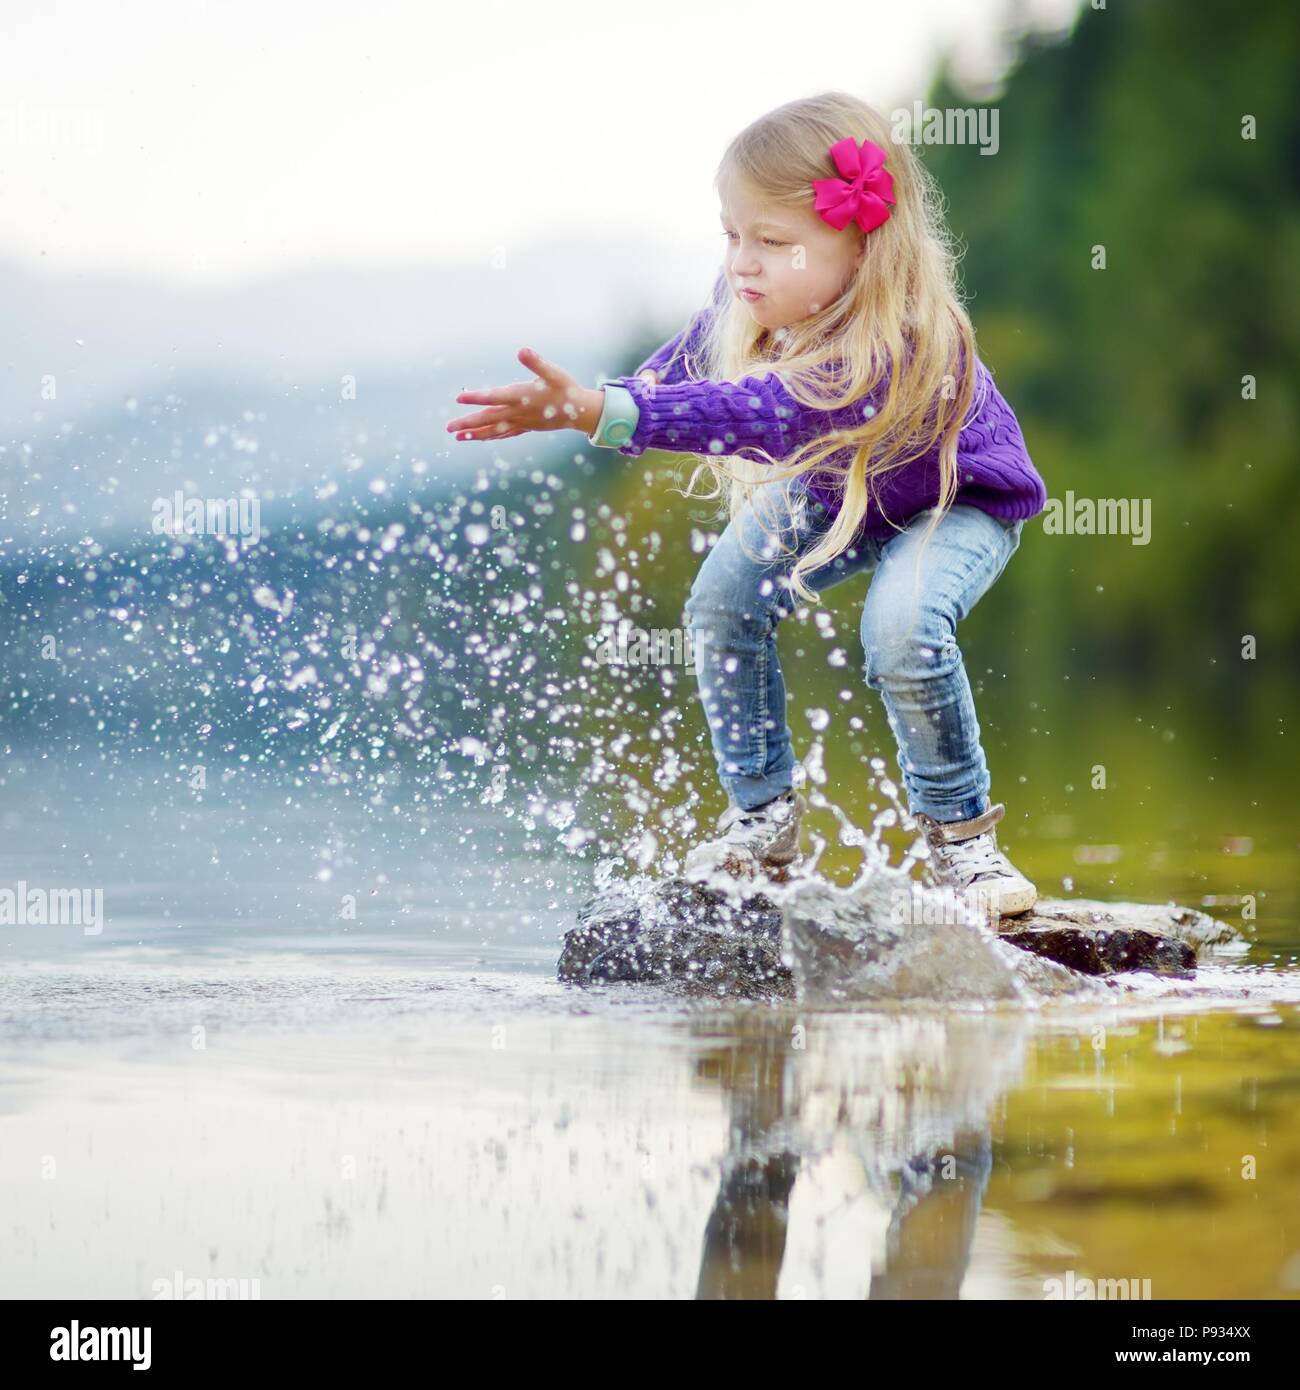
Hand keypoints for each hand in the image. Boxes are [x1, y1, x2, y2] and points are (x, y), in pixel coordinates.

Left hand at [446, 348, 601, 441]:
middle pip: (489, 418)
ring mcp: (521, 422)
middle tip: (449, 427)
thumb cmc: (567, 389)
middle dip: (468, 423)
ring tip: (458, 437)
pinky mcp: (526, 427)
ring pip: (494, 430)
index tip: (459, 398)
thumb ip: (537, 362)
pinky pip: (504, 434)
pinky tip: (480, 438)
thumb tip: (522, 350)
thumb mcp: (554, 372)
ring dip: (475, 434)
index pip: (494, 397)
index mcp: (522, 397)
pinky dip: (491, 436)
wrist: (581, 412)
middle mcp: (518, 412)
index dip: (476, 397)